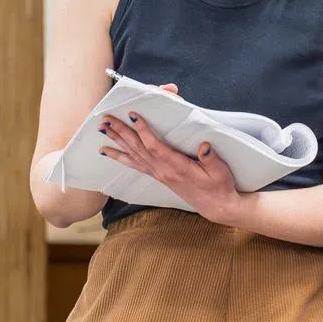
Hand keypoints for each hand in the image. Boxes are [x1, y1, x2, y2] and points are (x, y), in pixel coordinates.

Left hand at [97, 104, 241, 225]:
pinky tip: (108, 152)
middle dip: (121, 132)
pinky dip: (120, 157)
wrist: (215, 205)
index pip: (155, 146)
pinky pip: (135, 165)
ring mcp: (159, 174)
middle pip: (138, 149)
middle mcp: (163, 171)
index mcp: (177, 167)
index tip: (134, 115)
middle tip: (106, 119)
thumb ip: (210, 159)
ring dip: (116, 141)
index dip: (143, 130)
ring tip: (102, 130)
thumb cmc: (219, 186)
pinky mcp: (158, 176)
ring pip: (133, 155)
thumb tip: (204, 146)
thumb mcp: (220, 172)